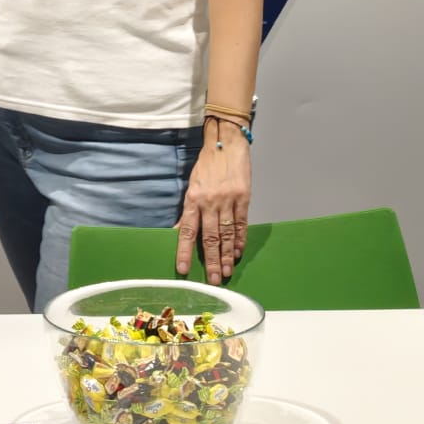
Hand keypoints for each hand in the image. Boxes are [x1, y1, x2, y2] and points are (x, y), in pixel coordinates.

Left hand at [177, 126, 251, 282]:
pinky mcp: (243, 197)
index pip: (188, 231)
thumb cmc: (207, 165)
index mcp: (193, 199)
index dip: (185, 252)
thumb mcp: (191, 185)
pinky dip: (239, 239)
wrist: (226, 144)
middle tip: (213, 280)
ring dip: (227, 255)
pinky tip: (238, 252)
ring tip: (227, 271)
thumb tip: (180, 232)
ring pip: (226, 233)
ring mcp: (227, 200)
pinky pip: (241, 223)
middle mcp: (209, 202)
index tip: (183, 269)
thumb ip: (188, 210)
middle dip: (211, 260)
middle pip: (210, 237)